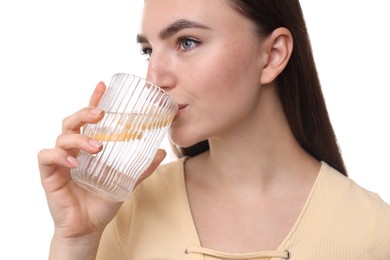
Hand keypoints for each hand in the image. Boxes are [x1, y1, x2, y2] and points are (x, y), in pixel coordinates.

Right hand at [37, 82, 165, 257]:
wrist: (89, 226)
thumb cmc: (103, 200)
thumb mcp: (127, 181)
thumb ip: (142, 167)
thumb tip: (162, 152)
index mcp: (90, 146)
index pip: (90, 119)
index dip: (95, 100)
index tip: (103, 85)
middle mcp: (74, 149)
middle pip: (73, 121)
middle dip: (85, 113)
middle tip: (100, 113)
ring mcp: (60, 161)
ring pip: (62, 136)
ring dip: (80, 138)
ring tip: (98, 148)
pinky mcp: (49, 174)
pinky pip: (47, 157)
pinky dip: (60, 156)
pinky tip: (75, 163)